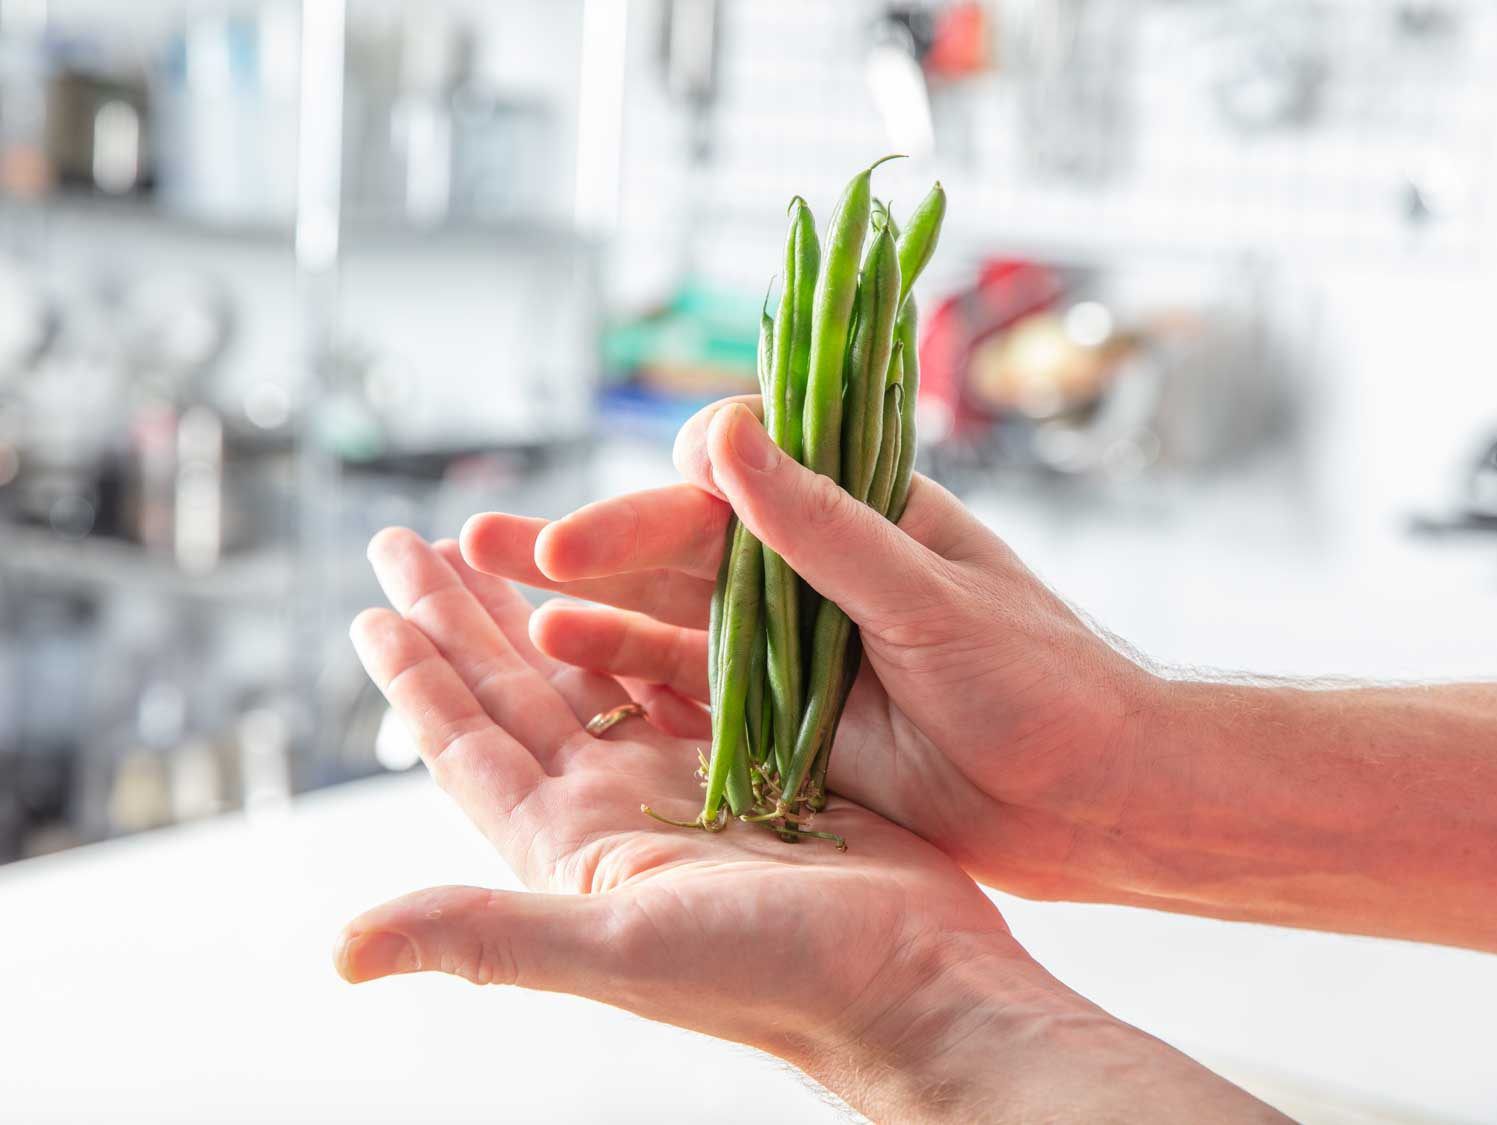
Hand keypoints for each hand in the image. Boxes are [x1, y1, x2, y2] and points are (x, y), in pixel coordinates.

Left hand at [340, 529, 1277, 1120]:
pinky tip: (626, 582)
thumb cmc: (775, 974)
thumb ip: (485, 934)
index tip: (372, 604)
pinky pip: (677, 675)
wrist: (916, 983)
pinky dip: (642, 626)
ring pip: (591, 675)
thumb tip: (342, 949)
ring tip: (499, 545)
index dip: (415, 675)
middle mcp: (614, 812)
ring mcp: (683, 785)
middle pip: (515, 693)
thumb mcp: (620, 947)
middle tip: (413, 540)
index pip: (467, 743)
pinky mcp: (753, 761)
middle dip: (460, 617)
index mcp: (569, 848)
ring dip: (539, 610)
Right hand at [460, 398, 1156, 902]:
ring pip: (665, 612)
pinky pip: (689, 686)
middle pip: (675, 541)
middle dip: (580, 543)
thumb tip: (728, 434)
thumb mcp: (934, 600)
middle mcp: (812, 567)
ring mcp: (794, 643)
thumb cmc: (1045, 684)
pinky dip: (626, 674)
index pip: (733, 477)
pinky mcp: (786, 713)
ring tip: (485, 594)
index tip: (587, 541)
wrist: (1096, 799)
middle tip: (476, 543)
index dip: (653, 502)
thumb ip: (825, 527)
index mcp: (857, 510)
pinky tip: (558, 662)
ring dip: (582, 604)